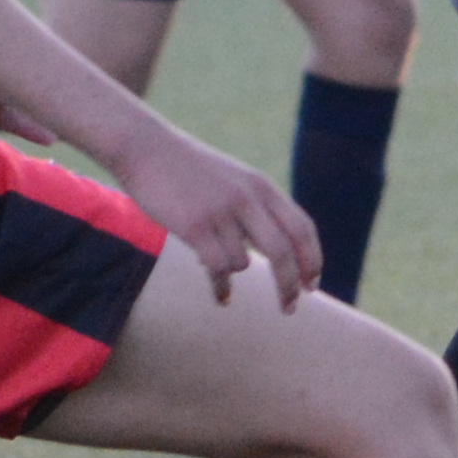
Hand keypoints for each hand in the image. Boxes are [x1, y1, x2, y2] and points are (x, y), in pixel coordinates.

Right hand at [121, 116, 322, 306]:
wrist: (146, 148)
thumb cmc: (189, 169)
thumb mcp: (234, 179)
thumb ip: (257, 206)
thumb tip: (279, 248)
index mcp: (261, 186)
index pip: (301, 228)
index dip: (311, 260)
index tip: (311, 286)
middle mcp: (247, 198)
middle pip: (282, 252)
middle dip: (289, 285)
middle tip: (289, 309)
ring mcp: (221, 212)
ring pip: (243, 263)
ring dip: (234, 274)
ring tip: (220, 278)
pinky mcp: (194, 226)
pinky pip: (218, 269)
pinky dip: (222, 288)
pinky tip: (222, 298)